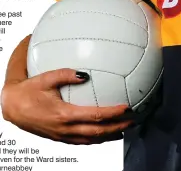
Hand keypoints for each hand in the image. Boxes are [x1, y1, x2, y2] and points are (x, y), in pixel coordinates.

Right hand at [1, 68, 135, 143]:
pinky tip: (105, 133)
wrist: (12, 107)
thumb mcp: (47, 78)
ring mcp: (62, 135)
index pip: (95, 116)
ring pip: (91, 140)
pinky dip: (96, 139)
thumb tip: (86, 73)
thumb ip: (67, 74)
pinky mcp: (60, 137)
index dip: (113, 114)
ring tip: (125, 129)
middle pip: (97, 132)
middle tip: (134, 120)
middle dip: (118, 128)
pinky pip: (82, 141)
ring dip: (110, 136)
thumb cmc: (29, 90)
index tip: (126, 108)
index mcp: (64, 114)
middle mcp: (65, 128)